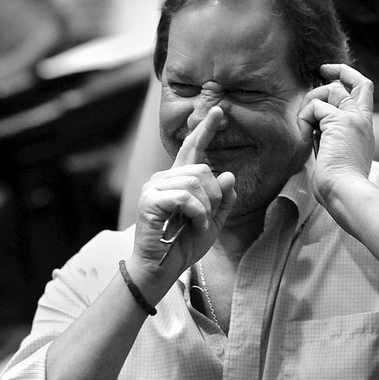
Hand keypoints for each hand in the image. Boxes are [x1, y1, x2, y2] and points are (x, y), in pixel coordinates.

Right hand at [132, 106, 236, 275]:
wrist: (161, 269)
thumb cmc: (184, 246)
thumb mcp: (213, 223)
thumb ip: (223, 200)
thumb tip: (228, 175)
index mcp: (178, 180)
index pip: (193, 148)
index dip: (206, 130)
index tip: (218, 111)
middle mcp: (164, 178)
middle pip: (202, 170)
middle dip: (213, 196)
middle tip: (206, 218)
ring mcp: (154, 186)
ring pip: (196, 182)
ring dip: (205, 208)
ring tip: (197, 224)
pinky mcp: (150, 199)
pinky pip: (185, 197)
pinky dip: (197, 215)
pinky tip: (191, 226)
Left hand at [297, 64, 374, 204]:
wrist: (346, 192)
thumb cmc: (338, 185)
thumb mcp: (335, 155)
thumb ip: (329, 139)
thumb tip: (314, 130)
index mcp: (364, 129)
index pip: (364, 94)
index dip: (350, 80)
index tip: (332, 76)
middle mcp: (363, 120)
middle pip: (357, 81)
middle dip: (339, 70)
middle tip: (321, 70)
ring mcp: (353, 119)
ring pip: (332, 89)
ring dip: (311, 101)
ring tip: (305, 125)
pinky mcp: (340, 122)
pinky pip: (315, 106)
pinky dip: (304, 117)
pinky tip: (304, 135)